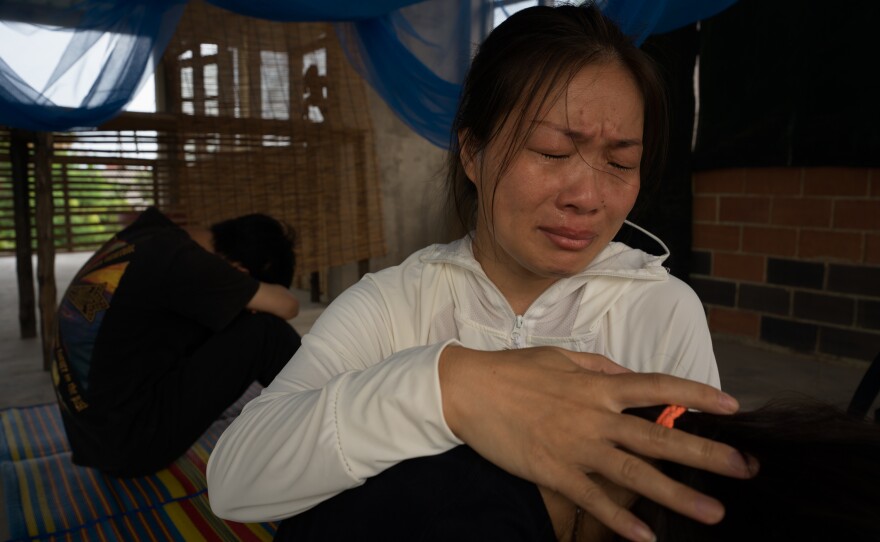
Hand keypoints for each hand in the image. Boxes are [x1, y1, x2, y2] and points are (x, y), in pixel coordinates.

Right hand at [438, 346, 755, 541]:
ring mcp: (577, 447)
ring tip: (712, 511)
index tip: (732, 405)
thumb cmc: (515, 370)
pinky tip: (646, 537)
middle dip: (705, 452)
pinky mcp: (555, 472)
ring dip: (677, 494)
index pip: (658, 386)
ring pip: (635, 474)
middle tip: (744, 468)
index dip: (697, 394)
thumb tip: (630, 374)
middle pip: (659, 436)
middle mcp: (596, 416)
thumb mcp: (561, 357)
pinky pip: (594, 500)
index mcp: (599, 384)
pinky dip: (621, 520)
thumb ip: (600, 365)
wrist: (469, 390)